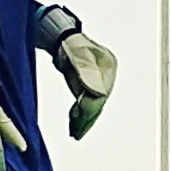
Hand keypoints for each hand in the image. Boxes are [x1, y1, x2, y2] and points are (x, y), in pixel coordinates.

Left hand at [34, 5, 115, 137]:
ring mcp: (99, 81)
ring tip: (74, 133)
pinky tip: (74, 122)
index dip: (90, 107)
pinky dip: (80, 114)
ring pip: (93, 105)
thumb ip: (86, 72)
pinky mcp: (90, 86)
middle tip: (76, 133)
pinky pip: (87, 103)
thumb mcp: (77, 55)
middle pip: (98, 102)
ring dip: (83, 120)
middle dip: (87, 119)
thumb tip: (97, 94)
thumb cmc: (70, 43)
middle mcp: (106, 76)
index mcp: (108, 66)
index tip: (78, 117)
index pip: (101, 93)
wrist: (63, 36)